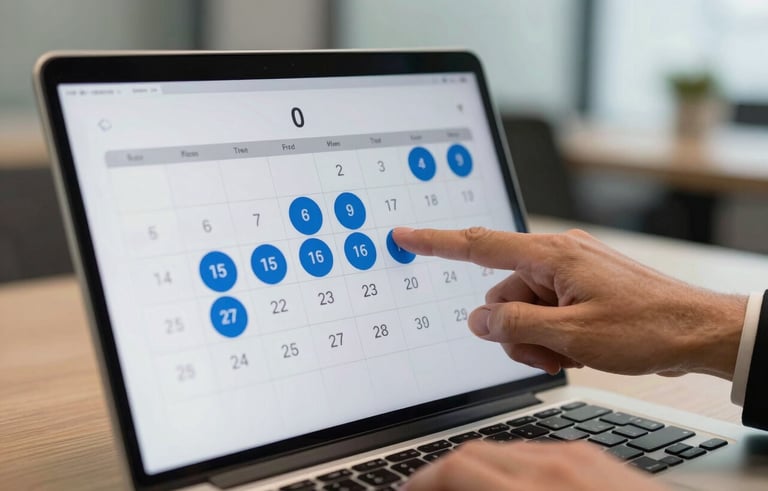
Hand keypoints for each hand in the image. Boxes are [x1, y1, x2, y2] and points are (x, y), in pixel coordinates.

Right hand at [392, 227, 745, 378]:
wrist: (699, 331)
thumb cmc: (646, 327)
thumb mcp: (571, 336)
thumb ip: (514, 325)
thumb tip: (477, 319)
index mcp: (552, 255)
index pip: (479, 245)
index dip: (435, 241)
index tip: (404, 235)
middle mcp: (558, 257)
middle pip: (502, 292)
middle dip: (513, 329)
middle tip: (545, 353)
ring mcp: (572, 272)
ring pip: (523, 307)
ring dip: (535, 337)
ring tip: (569, 354)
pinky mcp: (582, 288)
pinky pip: (547, 310)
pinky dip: (552, 334)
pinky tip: (578, 349)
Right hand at [405, 441, 668, 490]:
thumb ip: (496, 479)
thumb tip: (461, 476)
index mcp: (540, 487)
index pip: (457, 470)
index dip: (424, 479)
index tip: (410, 489)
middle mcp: (558, 465)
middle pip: (476, 453)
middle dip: (444, 472)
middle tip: (430, 486)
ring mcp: (580, 459)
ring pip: (506, 449)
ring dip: (480, 465)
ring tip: (468, 483)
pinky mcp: (597, 459)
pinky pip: (540, 452)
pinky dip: (514, 464)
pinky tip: (514, 480)